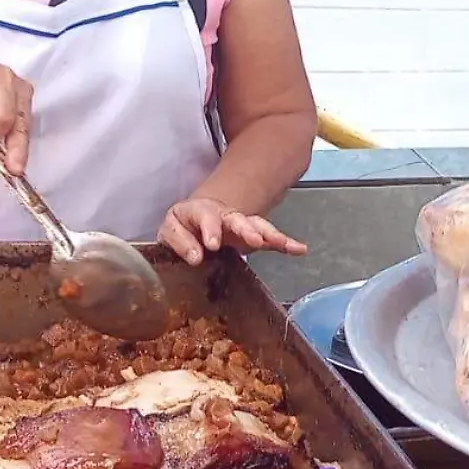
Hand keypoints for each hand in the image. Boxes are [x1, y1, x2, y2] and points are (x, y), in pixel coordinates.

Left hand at [158, 197, 306, 265]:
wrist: (191, 223)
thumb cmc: (180, 228)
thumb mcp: (169, 232)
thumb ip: (178, 241)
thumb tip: (196, 257)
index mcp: (198, 211)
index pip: (205, 216)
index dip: (210, 229)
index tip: (213, 245)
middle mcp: (222, 215)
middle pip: (236, 218)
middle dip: (246, 228)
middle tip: (254, 241)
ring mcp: (239, 224)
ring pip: (256, 225)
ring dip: (269, 234)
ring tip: (282, 243)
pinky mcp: (251, 236)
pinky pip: (269, 239)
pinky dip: (284, 244)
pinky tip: (299, 249)